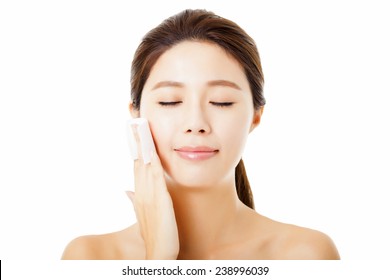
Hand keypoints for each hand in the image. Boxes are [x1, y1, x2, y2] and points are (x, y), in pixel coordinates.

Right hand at [126, 124, 178, 258]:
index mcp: (139, 193)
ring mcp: (149, 195)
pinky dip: (153, 163)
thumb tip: (125, 189)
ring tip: (139, 127)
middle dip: (135, 141)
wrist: (159, 252)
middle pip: (138, 161)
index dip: (135, 148)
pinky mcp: (160, 200)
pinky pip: (156, 178)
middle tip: (133, 121)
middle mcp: (141, 191)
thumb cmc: (154, 233)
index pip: (136, 165)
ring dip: (142, 146)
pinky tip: (151, 151)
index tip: (132, 132)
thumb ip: (135, 199)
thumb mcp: (143, 213)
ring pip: (144, 165)